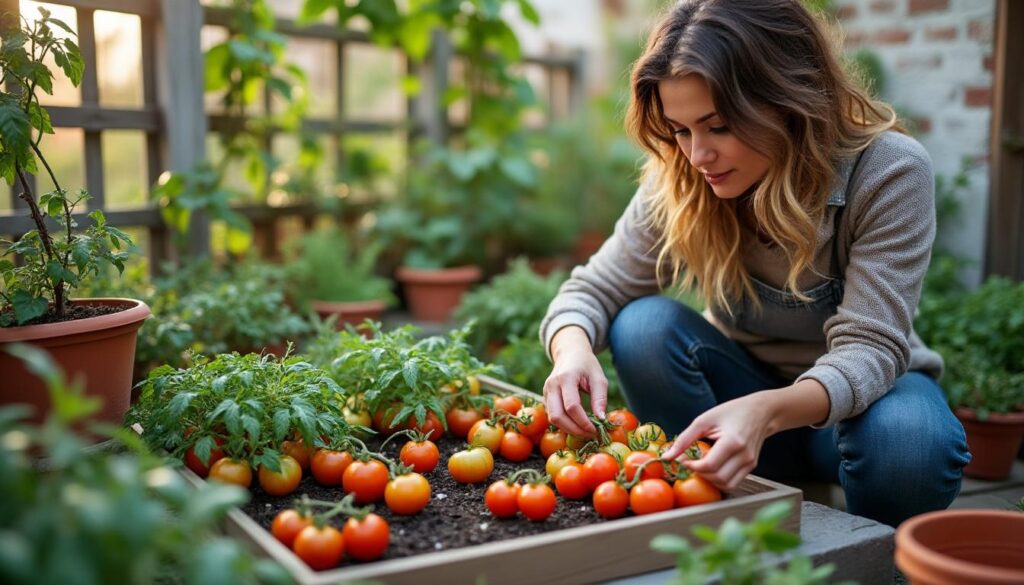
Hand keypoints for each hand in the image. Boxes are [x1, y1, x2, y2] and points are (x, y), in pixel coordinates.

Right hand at [543, 327, 607, 436]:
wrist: (569, 354)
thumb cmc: (586, 365)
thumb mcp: (598, 378)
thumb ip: (600, 398)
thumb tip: (601, 419)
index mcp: (566, 378)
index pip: (572, 406)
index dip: (583, 421)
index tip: (595, 429)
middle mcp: (552, 385)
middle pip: (557, 416)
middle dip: (574, 429)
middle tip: (590, 434)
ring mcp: (546, 392)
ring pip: (552, 418)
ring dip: (568, 429)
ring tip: (585, 431)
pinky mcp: (545, 397)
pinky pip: (552, 415)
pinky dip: (564, 424)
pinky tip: (577, 425)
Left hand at [661, 392, 775, 490]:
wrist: (760, 412)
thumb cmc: (731, 412)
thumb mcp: (704, 420)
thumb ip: (685, 439)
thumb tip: (666, 457)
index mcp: (733, 442)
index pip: (709, 466)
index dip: (692, 467)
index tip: (683, 460)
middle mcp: (744, 455)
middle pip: (717, 478)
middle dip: (699, 474)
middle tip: (689, 463)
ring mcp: (750, 463)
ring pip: (726, 485)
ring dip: (709, 480)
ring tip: (701, 466)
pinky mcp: (751, 467)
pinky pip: (733, 482)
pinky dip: (719, 480)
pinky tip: (711, 468)